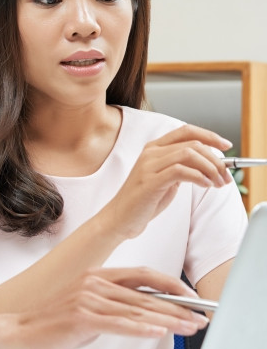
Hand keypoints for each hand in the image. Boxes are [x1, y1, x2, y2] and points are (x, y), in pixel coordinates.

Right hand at [7, 266, 208, 348]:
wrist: (19, 332)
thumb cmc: (53, 324)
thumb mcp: (88, 309)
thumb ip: (113, 306)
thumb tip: (145, 315)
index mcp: (96, 275)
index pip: (141, 275)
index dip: (170, 285)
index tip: (191, 298)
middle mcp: (93, 282)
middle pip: (144, 292)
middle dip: (176, 305)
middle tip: (199, 315)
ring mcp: (86, 298)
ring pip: (135, 309)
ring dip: (166, 320)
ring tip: (188, 327)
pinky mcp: (80, 317)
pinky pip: (117, 323)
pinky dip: (140, 329)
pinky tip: (158, 332)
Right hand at [102, 124, 230, 239]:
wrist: (121, 216)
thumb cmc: (145, 199)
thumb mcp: (167, 178)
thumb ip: (183, 167)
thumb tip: (211, 163)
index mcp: (154, 148)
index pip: (185, 131)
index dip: (209, 135)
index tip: (226, 145)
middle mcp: (150, 152)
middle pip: (192, 143)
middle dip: (215, 159)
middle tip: (224, 176)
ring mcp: (148, 165)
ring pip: (188, 154)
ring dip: (210, 168)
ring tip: (217, 183)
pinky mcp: (150, 180)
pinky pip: (180, 170)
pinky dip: (199, 176)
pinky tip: (205, 185)